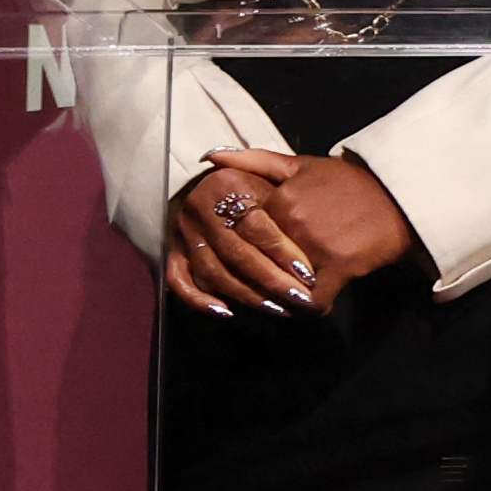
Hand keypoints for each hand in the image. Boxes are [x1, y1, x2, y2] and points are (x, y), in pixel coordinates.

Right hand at [166, 154, 324, 315]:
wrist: (216, 184)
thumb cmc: (258, 185)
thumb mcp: (275, 178)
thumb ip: (291, 195)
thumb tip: (318, 232)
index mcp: (225, 184)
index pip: (256, 226)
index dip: (283, 252)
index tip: (308, 274)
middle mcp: (199, 207)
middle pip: (235, 253)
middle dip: (270, 280)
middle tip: (298, 298)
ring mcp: (183, 231)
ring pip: (213, 271)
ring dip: (246, 295)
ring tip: (276, 308)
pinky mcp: (172, 250)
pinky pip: (179, 280)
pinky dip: (200, 300)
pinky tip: (228, 312)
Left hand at [253, 153, 422, 294]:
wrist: (400, 197)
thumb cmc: (350, 183)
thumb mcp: (302, 165)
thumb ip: (255, 160)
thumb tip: (210, 155)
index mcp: (279, 199)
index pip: (244, 235)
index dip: (246, 248)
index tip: (250, 256)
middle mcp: (292, 222)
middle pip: (261, 263)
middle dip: (261, 275)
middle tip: (270, 280)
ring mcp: (315, 246)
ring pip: (283, 283)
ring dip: (285, 293)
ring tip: (292, 293)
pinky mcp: (339, 267)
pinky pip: (314, 300)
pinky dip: (313, 306)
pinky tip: (316, 303)